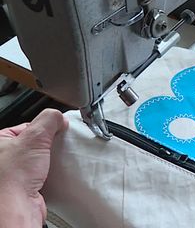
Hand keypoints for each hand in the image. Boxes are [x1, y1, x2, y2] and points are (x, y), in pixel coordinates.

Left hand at [0, 109, 67, 227]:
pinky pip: (43, 173)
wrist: (16, 209)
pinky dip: (51, 173)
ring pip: (40, 159)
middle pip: (35, 143)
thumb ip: (48, 120)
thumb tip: (58, 116)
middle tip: (55, 146)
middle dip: (49, 144)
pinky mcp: (25, 187)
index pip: (27, 126)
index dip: (44, 128)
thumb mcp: (34, 137)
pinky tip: (53, 173)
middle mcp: (3, 158)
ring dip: (51, 160)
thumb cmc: (11, 179)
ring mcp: (14, 173)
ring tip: (54, 161)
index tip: (56, 129)